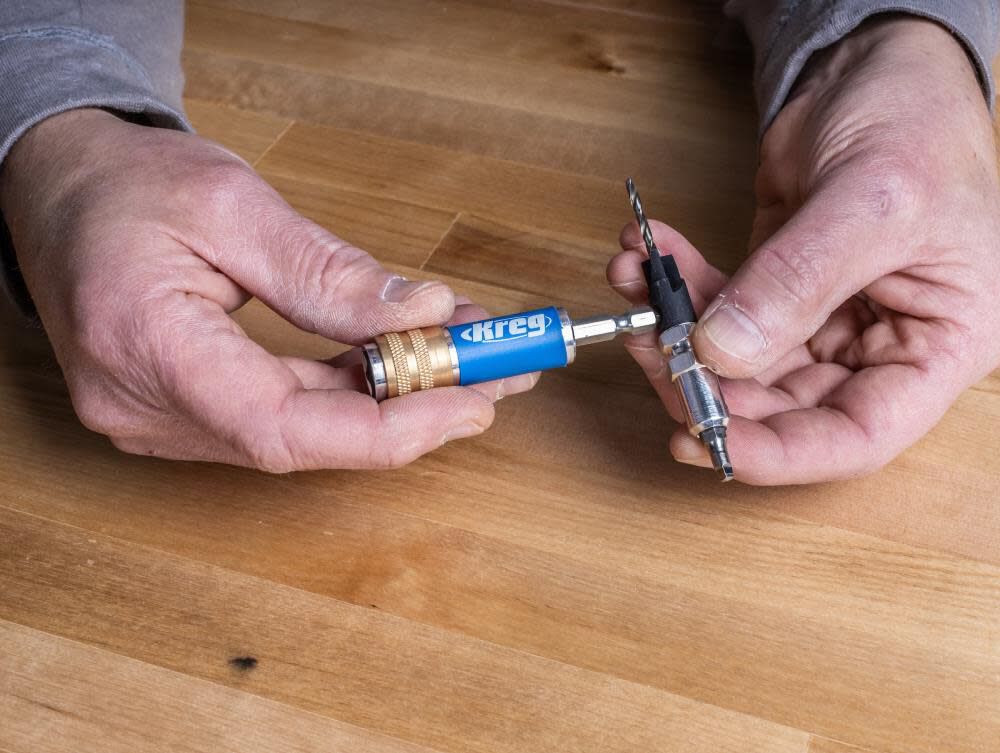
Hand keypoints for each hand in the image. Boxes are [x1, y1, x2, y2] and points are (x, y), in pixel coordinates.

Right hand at [0, 109, 534, 470]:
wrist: (56, 192)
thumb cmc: (123, 188)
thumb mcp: (233, 207)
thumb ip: (329, 274)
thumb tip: (423, 315)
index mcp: (146, 348)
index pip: (283, 429)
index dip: (390, 431)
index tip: (470, 403)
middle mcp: (145, 407)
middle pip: (305, 438)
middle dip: (412, 407)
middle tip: (494, 367)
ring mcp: (160, 419)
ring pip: (300, 432)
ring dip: (388, 398)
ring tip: (464, 354)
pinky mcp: (183, 412)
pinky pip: (280, 416)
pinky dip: (347, 392)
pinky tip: (402, 362)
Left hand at [608, 17, 999, 483]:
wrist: (880, 67)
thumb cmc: (919, 122)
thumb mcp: (873, 201)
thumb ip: (798, 282)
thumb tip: (721, 351)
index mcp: (936, 345)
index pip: (857, 435)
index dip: (778, 454)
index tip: (702, 438)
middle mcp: (878, 346)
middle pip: (780, 404)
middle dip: (703, 380)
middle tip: (647, 346)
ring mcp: (820, 319)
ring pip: (735, 358)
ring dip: (674, 327)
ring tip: (635, 281)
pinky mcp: (774, 289)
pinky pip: (717, 306)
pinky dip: (676, 286)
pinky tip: (646, 256)